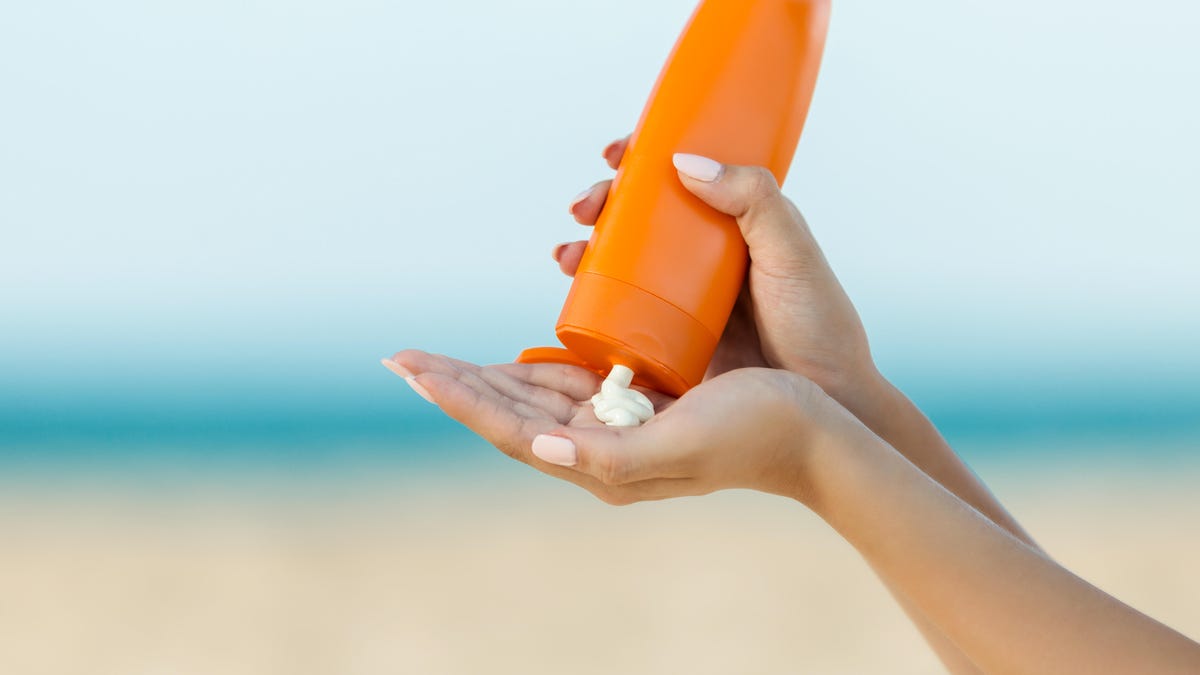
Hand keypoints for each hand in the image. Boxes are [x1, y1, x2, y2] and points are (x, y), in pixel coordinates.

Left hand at [383, 350, 828, 504]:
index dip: (458, 398)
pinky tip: (521, 351)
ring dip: (486, 375)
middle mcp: (601, 447)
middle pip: (510, 411)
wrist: (817, 435)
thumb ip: (610, 457)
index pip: (509, 427)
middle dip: (457, 384)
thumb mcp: (682, 445)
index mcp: (603, 461)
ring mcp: (620, 424)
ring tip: (439, 358)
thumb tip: (538, 448)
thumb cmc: (755, 437)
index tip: (408, 367)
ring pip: (534, 396)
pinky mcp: (643, 400)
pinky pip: (574, 380)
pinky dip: (536, 364)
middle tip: (403, 358)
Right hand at [556, 137, 876, 405]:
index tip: (616, 153)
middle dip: (602, 203)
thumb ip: (753, 199)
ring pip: (625, 258)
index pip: (683, 176)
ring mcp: (685, 296)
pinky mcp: (671, 338)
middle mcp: (707, 255)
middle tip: (583, 210)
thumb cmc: (817, 325)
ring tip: (566, 256)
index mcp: (738, 222)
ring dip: (586, 248)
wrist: (824, 402)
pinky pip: (623, 308)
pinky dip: (591, 295)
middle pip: (642, 214)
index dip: (643, 157)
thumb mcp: (790, 252)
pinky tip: (571, 293)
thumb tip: (683, 160)